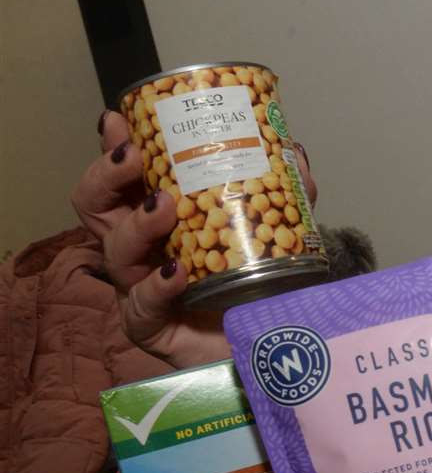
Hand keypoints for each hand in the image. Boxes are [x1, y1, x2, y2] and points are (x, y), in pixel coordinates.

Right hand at [71, 109, 318, 368]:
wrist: (275, 353)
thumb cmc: (263, 291)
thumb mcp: (279, 234)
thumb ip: (285, 197)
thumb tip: (294, 153)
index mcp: (160, 220)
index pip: (124, 178)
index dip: (115, 147)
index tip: (121, 118)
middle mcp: (142, 250)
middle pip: (97, 207)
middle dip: (107, 176)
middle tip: (134, 158)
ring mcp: (141, 289)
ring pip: (115, 250)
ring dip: (136, 224)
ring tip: (163, 207)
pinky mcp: (152, 329)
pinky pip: (141, 306)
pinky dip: (157, 285)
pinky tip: (175, 272)